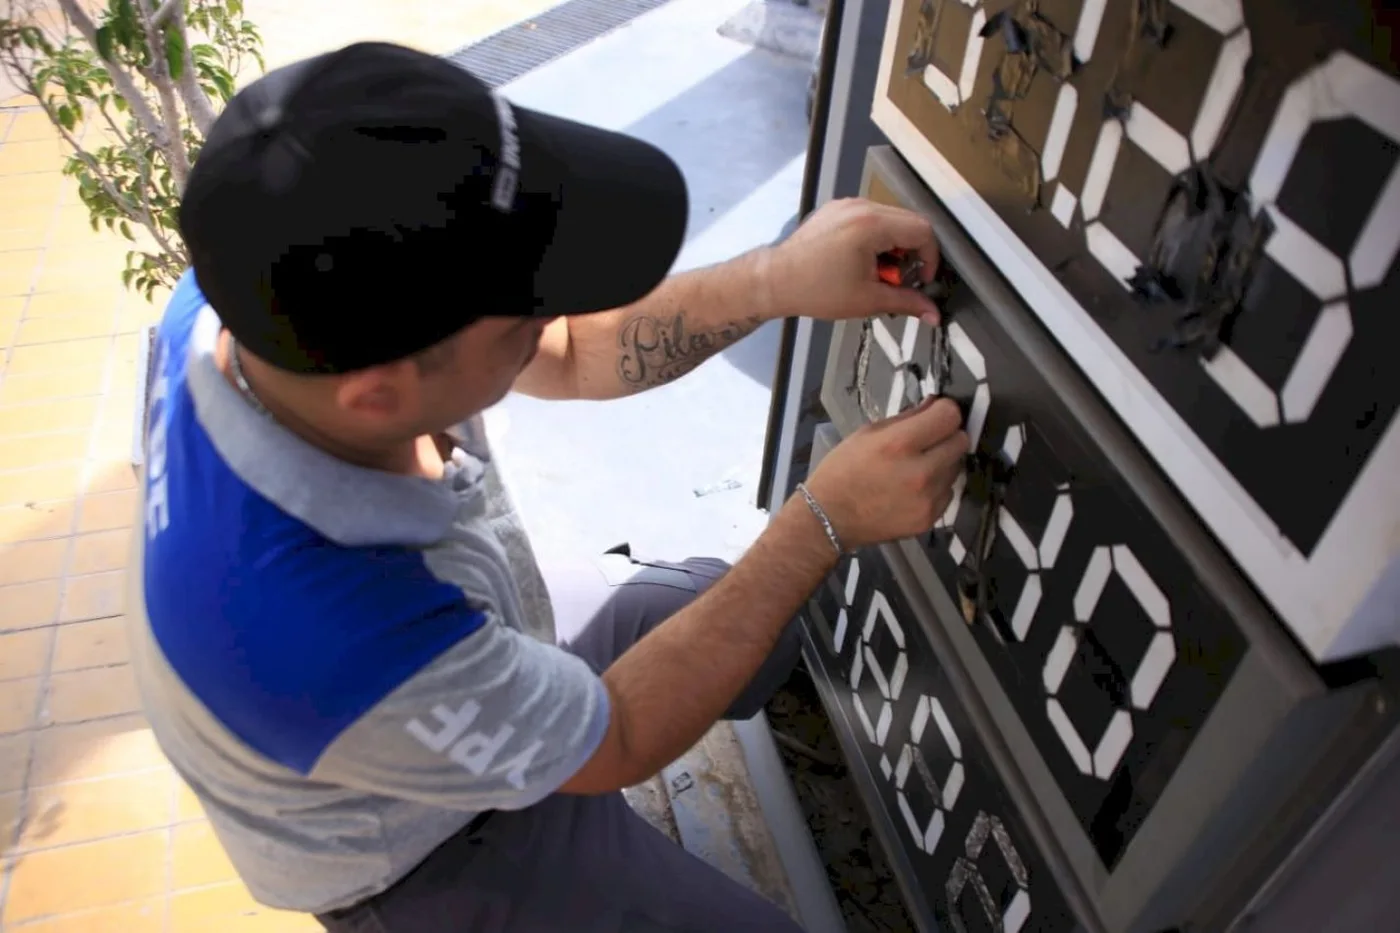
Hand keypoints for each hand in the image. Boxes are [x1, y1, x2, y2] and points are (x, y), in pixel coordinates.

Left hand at [765, 198, 941, 323]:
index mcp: (871, 225)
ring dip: (893, 246)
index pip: (923, 231)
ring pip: (891, 220)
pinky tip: (862, 261)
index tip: (922, 278)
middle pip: (909, 223)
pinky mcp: (837, 209)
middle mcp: (860, 207)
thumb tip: (932, 312)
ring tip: (875, 272)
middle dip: (910, 254)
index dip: (930, 258)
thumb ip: (907, 303)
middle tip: (896, 279)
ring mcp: (847, 205)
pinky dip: (875, 238)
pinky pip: (870, 218)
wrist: (775, 281)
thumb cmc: (813, 289)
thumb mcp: (868, 300)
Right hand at [804, 397, 968, 551]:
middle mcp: (920, 472)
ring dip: (943, 463)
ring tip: (917, 468)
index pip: (949, 416)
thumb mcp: (867, 434)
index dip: (944, 411)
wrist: (830, 518)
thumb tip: (934, 405)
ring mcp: (928, 499)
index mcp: (899, 444)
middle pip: (961, 440)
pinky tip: (914, 489)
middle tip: (928, 441)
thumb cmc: (843, 470)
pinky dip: (937, 487)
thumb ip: (905, 418)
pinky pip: (948, 492)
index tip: (936, 414)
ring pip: (956, 467)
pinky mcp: (930, 518)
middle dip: (947, 436)